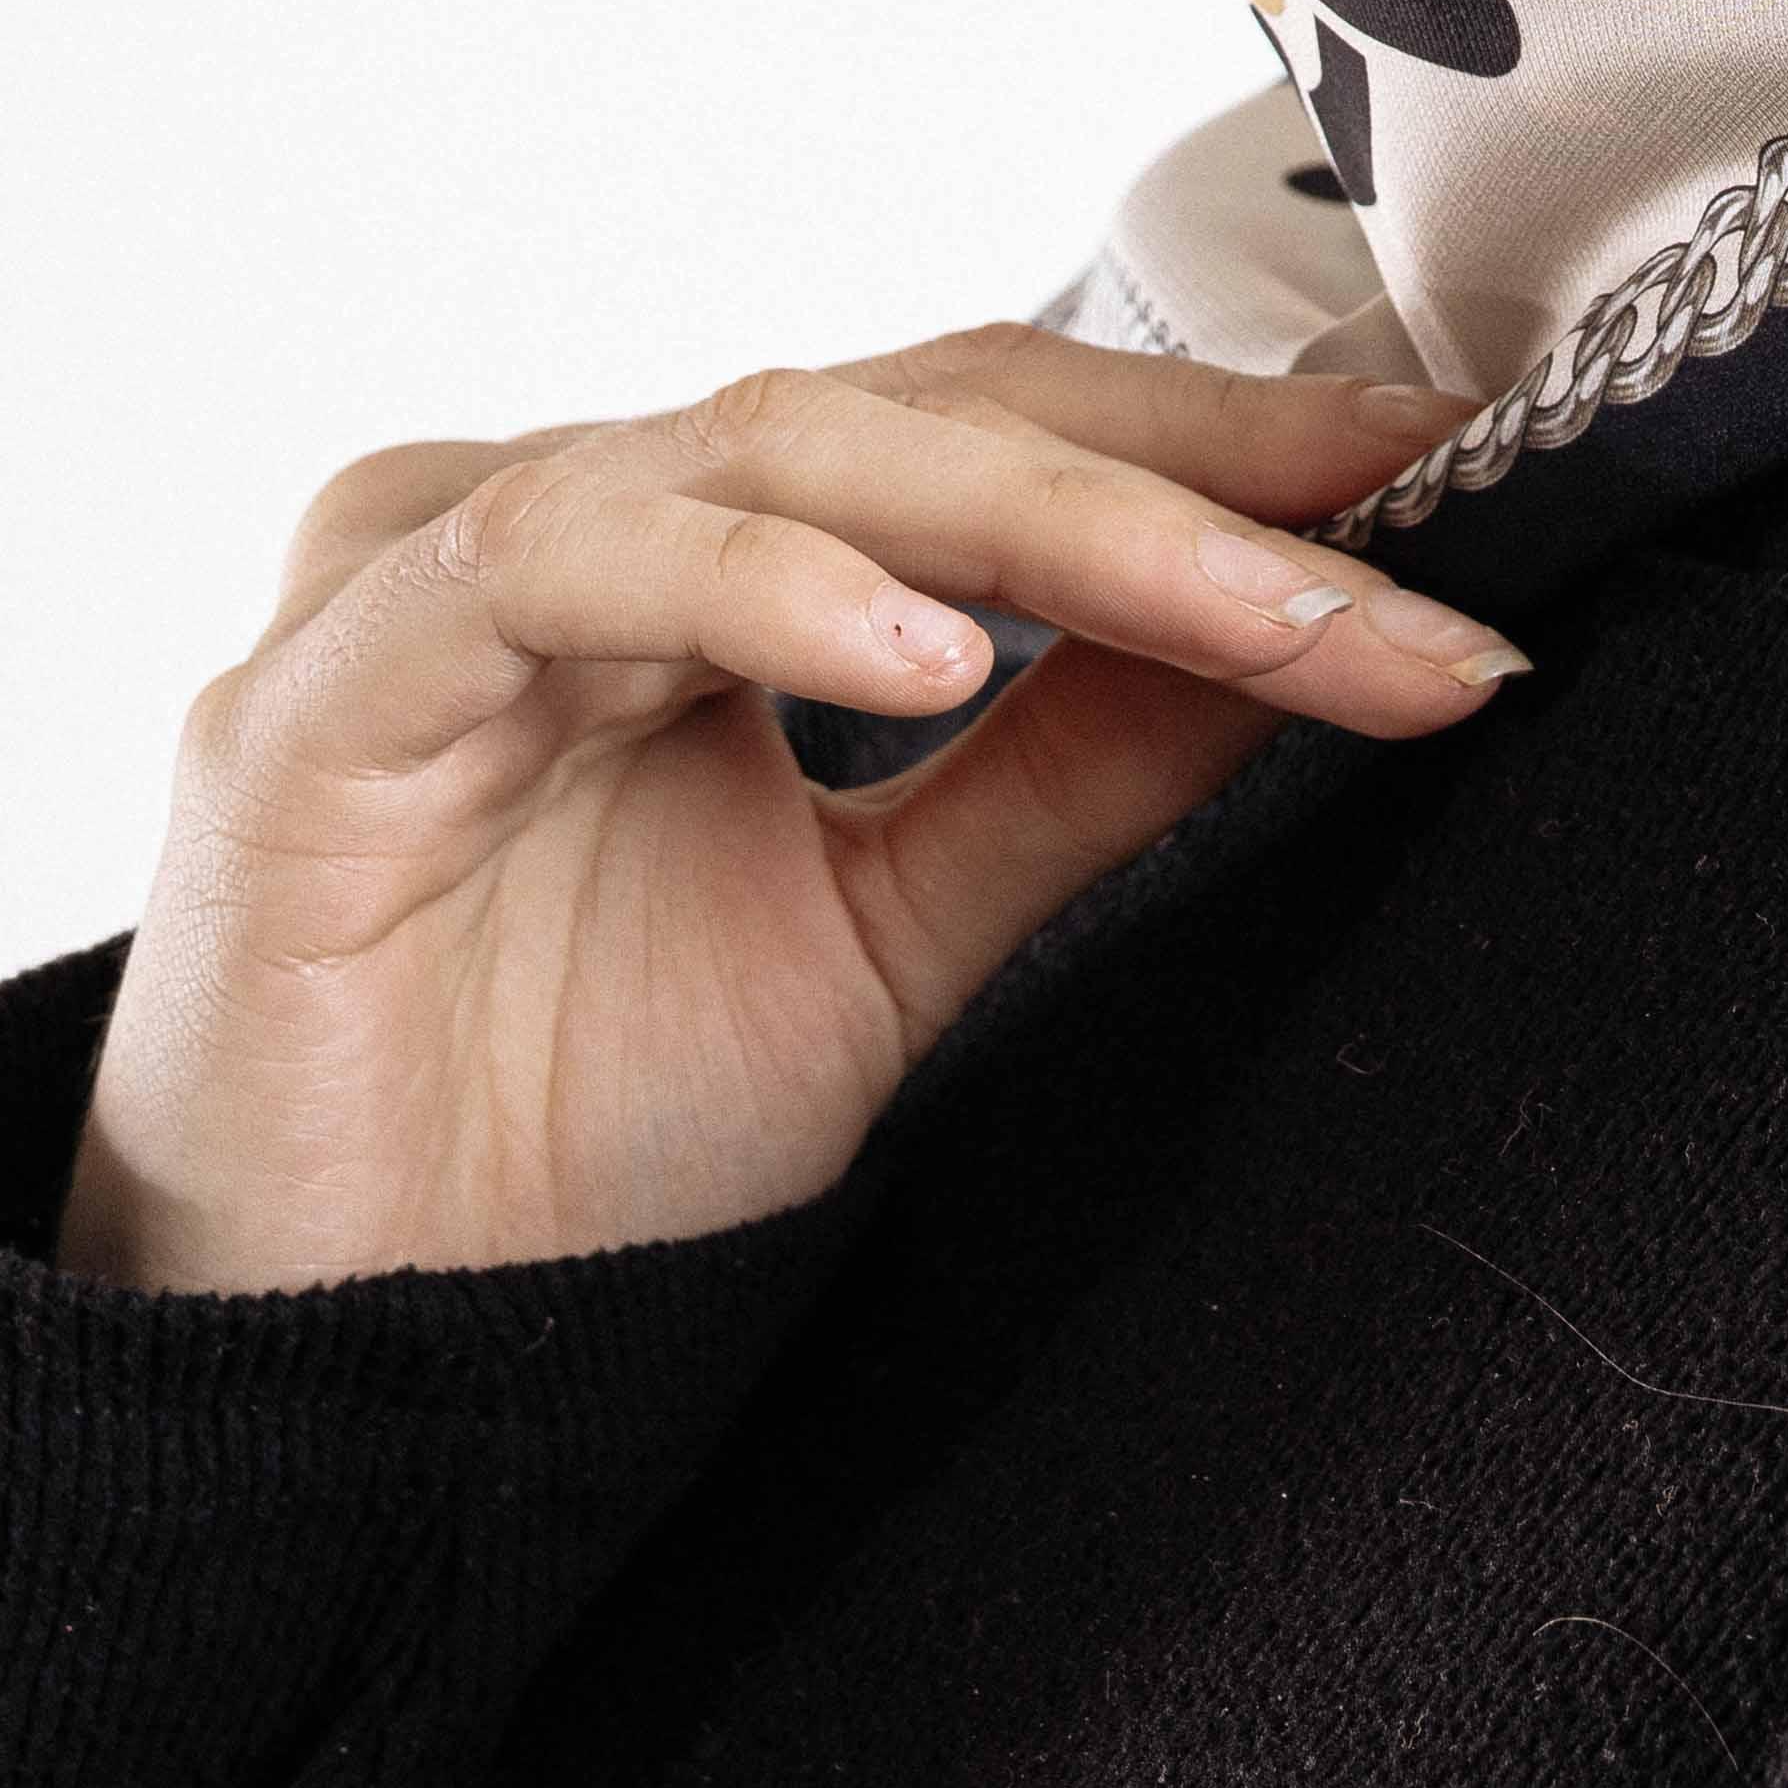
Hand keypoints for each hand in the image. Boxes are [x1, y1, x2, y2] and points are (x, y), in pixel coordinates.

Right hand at [53, 326, 1510, 1290]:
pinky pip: (568, 556)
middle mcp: (588, 511)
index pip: (1008, 433)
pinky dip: (768, 583)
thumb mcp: (896, 936)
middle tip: (1414, 542)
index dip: (1236, 451)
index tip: (1459, 489)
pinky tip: (931, 652)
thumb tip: (1330, 622)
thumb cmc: (559, 1144)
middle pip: (933, 410)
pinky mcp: (336, 680)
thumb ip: (1082, 765)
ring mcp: (447, 564)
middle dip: (1202, 478)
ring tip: (1262, 605)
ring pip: (789, 443)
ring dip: (1055, 520)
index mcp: (707, 550)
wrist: (329, 1376)